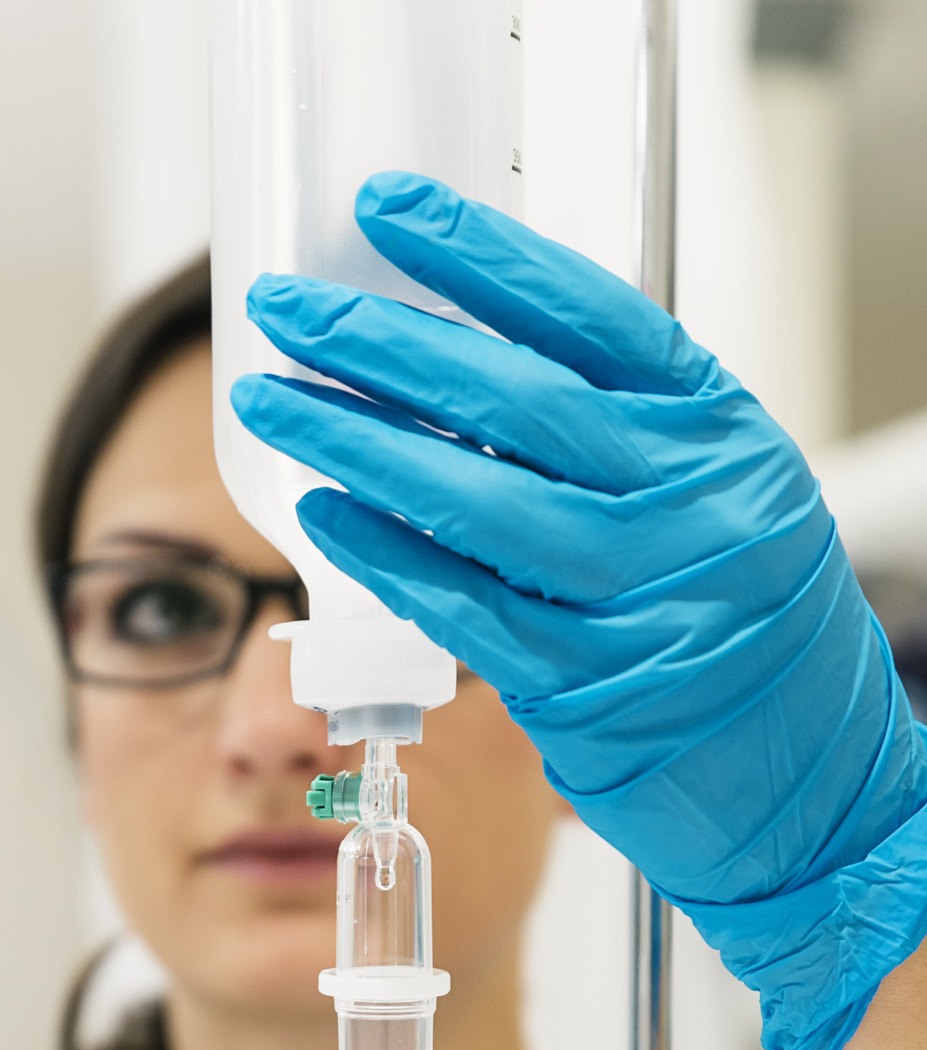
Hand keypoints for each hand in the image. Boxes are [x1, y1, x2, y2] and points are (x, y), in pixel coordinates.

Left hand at [231, 171, 926, 1049]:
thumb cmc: (757, 639)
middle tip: (290, 307)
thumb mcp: (725, 502)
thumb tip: (469, 383)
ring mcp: (640, 599)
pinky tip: (327, 516)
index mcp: (722, 435)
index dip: (481, 258)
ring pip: (476, 500)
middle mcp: (690, 505)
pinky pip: (467, 607)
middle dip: (384, 344)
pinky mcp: (589, 690)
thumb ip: (623, 443)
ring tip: (276, 401)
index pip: (591, 317)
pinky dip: (389, 558)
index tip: (389, 216)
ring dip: (357, 443)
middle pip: (514, 398)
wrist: (817, 791)